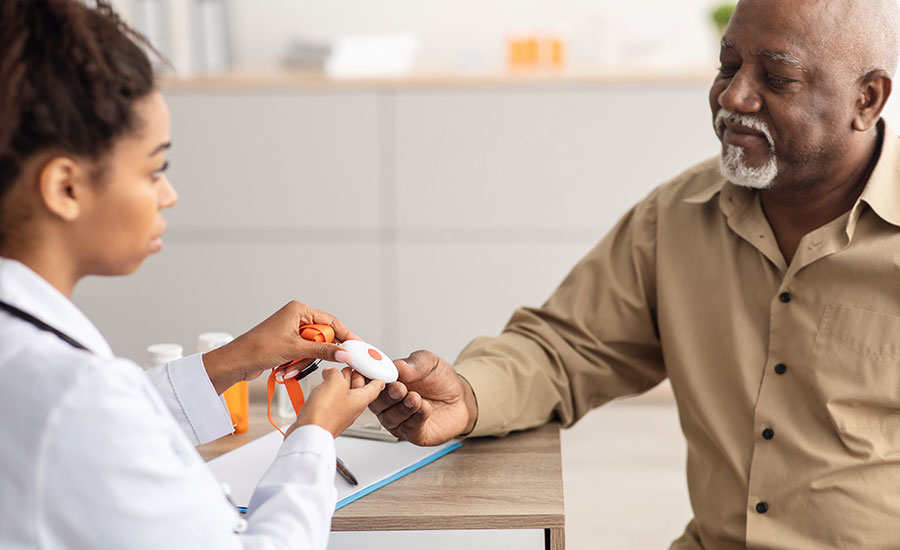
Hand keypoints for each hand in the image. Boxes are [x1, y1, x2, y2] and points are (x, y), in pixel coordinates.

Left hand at [202, 301, 357, 393]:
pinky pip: (303, 356)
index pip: (331, 322)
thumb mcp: (294, 349)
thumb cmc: (256, 348)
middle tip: (311, 361)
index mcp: (299, 310)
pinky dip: (297, 365)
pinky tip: (285, 369)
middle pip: (323, 337)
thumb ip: (323, 350)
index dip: (345, 335)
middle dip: (315, 353)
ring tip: (289, 367)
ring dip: (303, 362)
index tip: (357, 347)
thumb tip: (345, 352)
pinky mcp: (288, 345)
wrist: (236, 362)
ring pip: (313, 349)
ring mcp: (292, 332)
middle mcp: (296, 319)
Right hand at [286, 368, 384, 438]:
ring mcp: (340, 412)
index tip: (377, 369)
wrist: (308, 433)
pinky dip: (330, 390)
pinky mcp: (327, 415)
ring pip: (345, 393)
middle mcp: (352, 407)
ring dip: (341, 382)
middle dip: (356, 375)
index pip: (375, 386)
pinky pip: (332, 400)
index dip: (376, 376)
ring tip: (336, 372)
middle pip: (359, 388)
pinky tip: (323, 386)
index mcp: (361, 399)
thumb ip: (336, 373)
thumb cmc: (325, 415)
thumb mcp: (334, 383)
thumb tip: (332, 372)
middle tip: (353, 366)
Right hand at [369, 350, 477, 445]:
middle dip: (388, 396)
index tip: (380, 375)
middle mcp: (389, 404)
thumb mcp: (428, 362)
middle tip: (399, 388)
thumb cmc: (440, 379)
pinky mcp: (414, 434)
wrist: (461, 397)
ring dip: (403, 408)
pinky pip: (410, 429)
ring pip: (391, 418)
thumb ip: (413, 364)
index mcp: (387, 383)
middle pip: (377, 403)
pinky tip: (424, 408)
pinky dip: (416, 418)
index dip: (371, 379)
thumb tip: (398, 365)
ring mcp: (400, 420)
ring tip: (415, 398)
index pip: (370, 382)